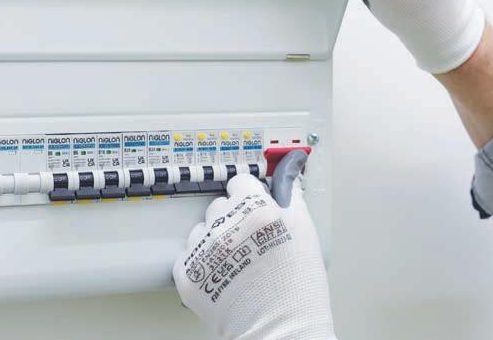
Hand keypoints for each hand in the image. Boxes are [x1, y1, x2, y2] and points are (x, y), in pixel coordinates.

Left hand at [172, 158, 335, 339]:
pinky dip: (201, 264)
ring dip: (215, 240)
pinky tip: (221, 274)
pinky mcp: (187, 274)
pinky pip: (188, 256)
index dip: (250, 196)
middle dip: (233, 218)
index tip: (254, 209)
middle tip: (251, 241)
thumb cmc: (297, 284)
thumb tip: (288, 168)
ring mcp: (203, 249)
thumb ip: (291, 194)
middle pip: (220, 205)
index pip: (240, 182)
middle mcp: (225, 225)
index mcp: (254, 208)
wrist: (281, 329)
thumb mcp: (304, 229)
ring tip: (236, 261)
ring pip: (202, 230)